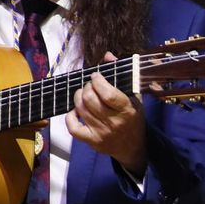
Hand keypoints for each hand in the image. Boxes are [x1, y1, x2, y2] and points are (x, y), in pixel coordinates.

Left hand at [66, 52, 147, 174]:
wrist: (133, 147)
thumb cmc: (133, 118)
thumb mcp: (134, 97)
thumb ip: (120, 75)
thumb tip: (107, 55)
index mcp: (127, 110)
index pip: (108, 94)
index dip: (98, 81)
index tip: (95, 75)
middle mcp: (113, 122)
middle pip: (90, 99)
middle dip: (87, 87)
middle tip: (90, 85)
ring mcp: (101, 133)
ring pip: (81, 109)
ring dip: (79, 96)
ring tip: (84, 94)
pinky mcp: (91, 141)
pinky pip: (73, 128)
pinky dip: (70, 116)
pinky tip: (76, 110)